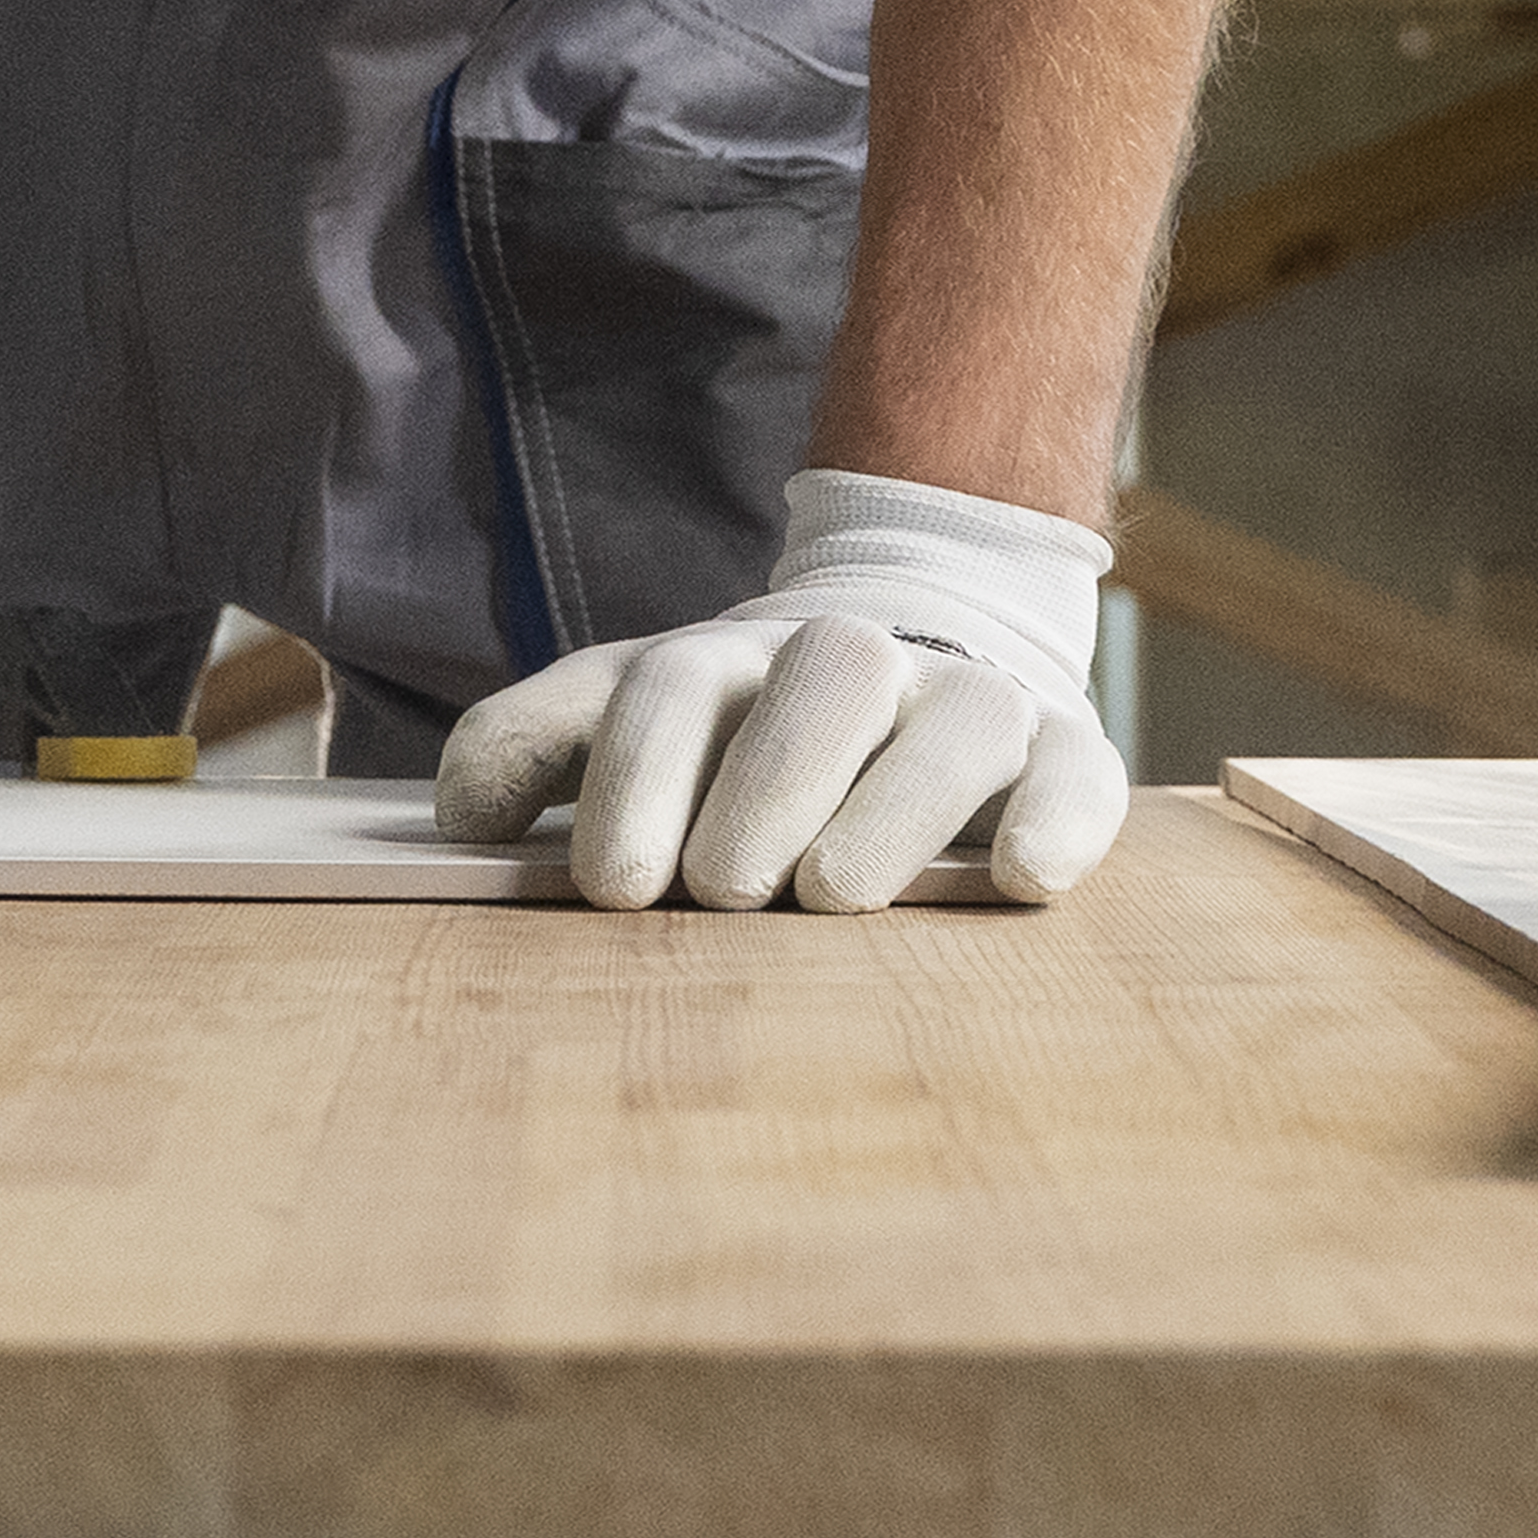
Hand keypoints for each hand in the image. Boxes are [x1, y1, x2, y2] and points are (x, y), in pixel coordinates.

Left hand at [428, 469, 1136, 910]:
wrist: (913, 643)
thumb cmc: (738, 735)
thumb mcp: (627, 720)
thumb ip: (533, 750)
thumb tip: (460, 825)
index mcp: (725, 659)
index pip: (668, 689)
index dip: (633, 780)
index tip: (610, 888)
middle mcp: (850, 661)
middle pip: (817, 682)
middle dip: (763, 787)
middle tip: (721, 893)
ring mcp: (965, 700)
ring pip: (954, 723)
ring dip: (893, 807)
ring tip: (837, 894)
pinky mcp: (1065, 749)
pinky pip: (1077, 772)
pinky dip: (1055, 821)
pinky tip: (1017, 879)